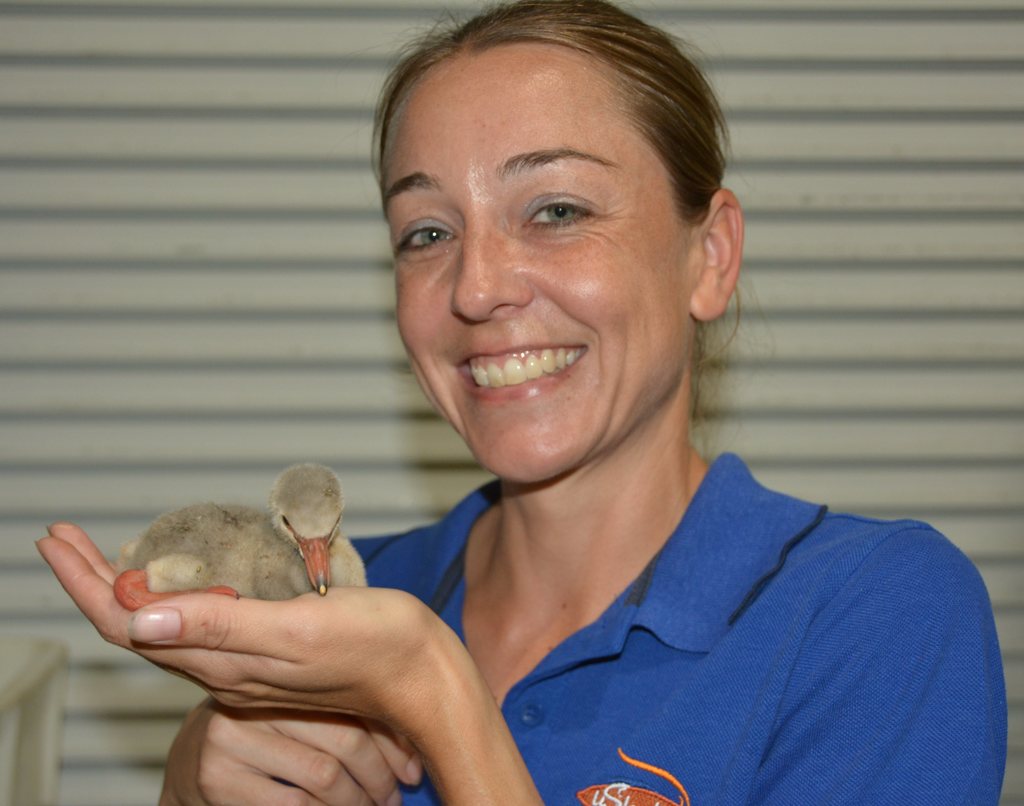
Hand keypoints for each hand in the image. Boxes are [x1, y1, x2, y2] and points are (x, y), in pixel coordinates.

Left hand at [37, 522, 445, 718]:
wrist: (421, 676)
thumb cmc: (374, 648)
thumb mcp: (296, 629)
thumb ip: (221, 624)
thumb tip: (139, 618)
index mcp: (224, 661)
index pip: (129, 624)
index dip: (86, 582)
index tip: (56, 541)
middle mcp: (225, 667)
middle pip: (137, 624)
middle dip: (93, 580)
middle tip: (63, 537)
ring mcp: (245, 662)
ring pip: (164, 625)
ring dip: (125, 589)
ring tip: (102, 555)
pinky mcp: (267, 652)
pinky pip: (199, 625)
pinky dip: (170, 596)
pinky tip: (176, 579)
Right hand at [162, 698, 420, 805]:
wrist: (195, 761)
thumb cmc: (269, 735)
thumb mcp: (302, 713)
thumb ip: (342, 715)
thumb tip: (413, 756)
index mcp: (287, 674)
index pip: (353, 706)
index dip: (391, 743)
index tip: (412, 769)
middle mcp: (257, 699)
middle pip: (342, 742)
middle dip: (379, 777)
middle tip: (393, 797)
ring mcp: (232, 739)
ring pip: (322, 777)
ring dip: (357, 802)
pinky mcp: (218, 778)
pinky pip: (292, 804)